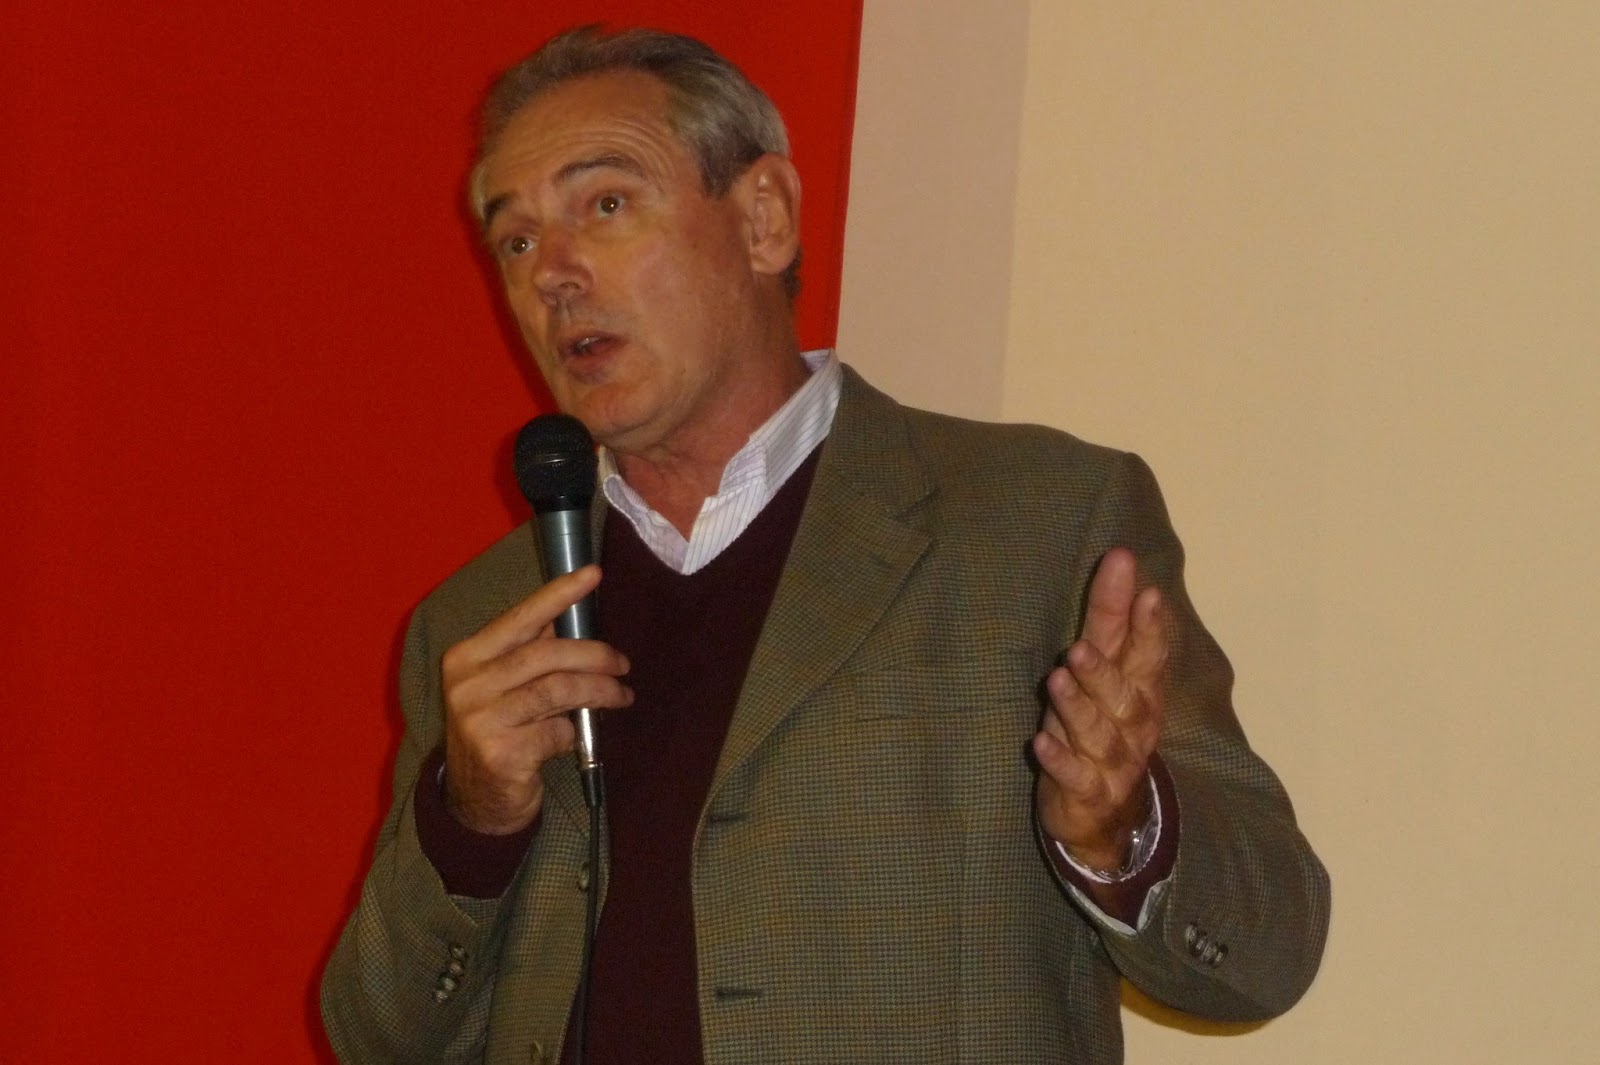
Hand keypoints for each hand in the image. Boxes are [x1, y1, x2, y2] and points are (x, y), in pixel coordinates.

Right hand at [439, 565, 631, 833]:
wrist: (475, 800)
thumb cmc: (498, 731)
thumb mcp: (502, 686)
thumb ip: (530, 652)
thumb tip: (576, 618)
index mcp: (466, 657)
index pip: (519, 618)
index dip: (558, 594)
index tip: (593, 574)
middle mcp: (467, 685)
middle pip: (547, 654)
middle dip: (595, 654)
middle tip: (622, 664)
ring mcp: (480, 720)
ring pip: (558, 690)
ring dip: (599, 691)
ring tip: (621, 696)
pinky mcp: (501, 754)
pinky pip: (557, 731)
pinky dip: (575, 732)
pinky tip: (577, 736)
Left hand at [1034, 547, 1166, 872]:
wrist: (1105, 814)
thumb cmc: (1101, 723)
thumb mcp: (1104, 671)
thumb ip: (1110, 618)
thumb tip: (1119, 558)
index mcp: (1141, 692)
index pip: (1148, 656)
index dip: (1149, 627)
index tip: (1147, 593)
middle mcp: (1134, 726)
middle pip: (1126, 698)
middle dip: (1104, 672)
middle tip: (1079, 648)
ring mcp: (1112, 763)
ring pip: (1100, 735)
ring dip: (1077, 709)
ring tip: (1056, 680)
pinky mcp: (1088, 793)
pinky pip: (1076, 778)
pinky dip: (1059, 760)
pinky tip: (1040, 742)